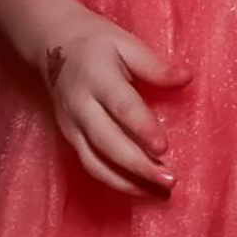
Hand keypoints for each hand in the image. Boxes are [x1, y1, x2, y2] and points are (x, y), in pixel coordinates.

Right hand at [37, 11, 189, 196]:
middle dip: (139, 165)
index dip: (142, 129)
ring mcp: (72, 125)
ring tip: (161, 193)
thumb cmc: (96, 43)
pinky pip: (91, 166)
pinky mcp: (69, 138)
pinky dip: (116, 182)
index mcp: (97, 78)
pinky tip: (143, 191)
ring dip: (128, 182)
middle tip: (170, 180)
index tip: (164, 148)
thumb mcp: (126, 44)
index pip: (121, 107)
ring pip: (96, 162)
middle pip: (108, 142)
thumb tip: (186, 77)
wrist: (50, 43)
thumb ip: (155, 65)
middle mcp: (80, 105)